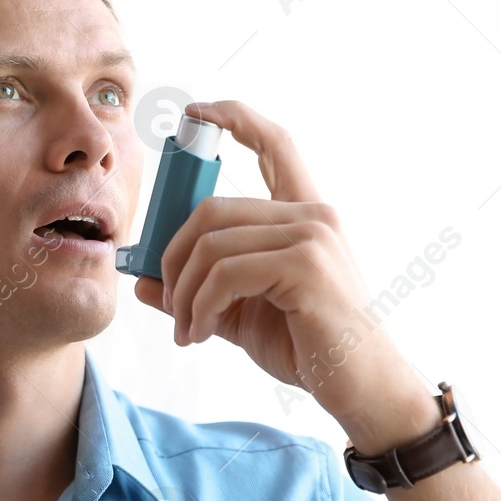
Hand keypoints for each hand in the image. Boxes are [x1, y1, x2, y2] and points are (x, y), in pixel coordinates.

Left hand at [132, 100, 435, 452]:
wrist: (360, 388)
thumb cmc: (308, 348)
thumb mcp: (242, 315)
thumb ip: (199, 292)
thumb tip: (140, 281)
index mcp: (304, 215)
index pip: (275, 144)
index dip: (235, 117)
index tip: (197, 112)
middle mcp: (313, 214)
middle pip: (211, 207)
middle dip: (173, 256)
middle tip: (172, 304)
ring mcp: (312, 236)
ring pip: (211, 242)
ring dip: (185, 292)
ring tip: (188, 330)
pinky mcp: (306, 266)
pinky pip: (224, 272)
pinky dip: (201, 305)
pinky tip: (201, 333)